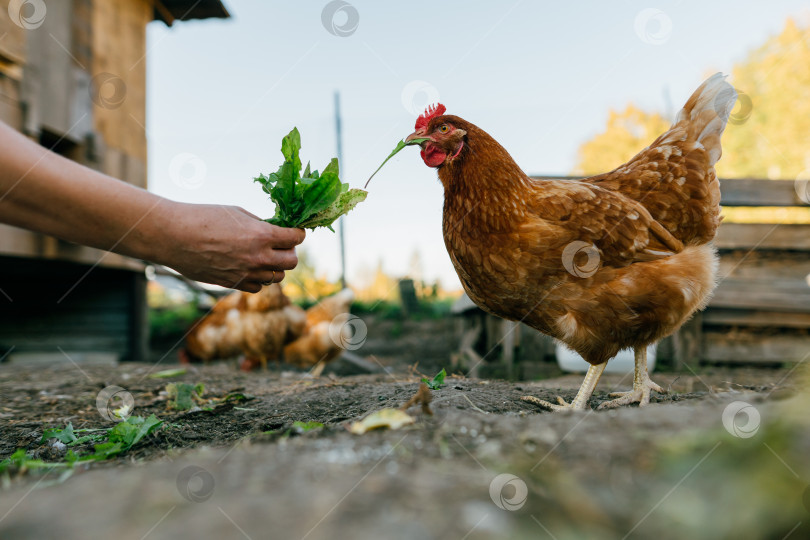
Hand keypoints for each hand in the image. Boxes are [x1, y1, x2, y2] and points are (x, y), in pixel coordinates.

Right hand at [153, 203, 304, 291]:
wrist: (173, 236)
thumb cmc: (203, 217)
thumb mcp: (238, 213)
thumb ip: (260, 225)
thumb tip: (277, 230)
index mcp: (262, 235)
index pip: (295, 238)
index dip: (298, 233)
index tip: (295, 231)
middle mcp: (258, 258)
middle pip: (292, 262)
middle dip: (290, 252)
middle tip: (282, 245)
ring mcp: (246, 274)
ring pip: (276, 277)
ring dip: (275, 266)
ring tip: (265, 256)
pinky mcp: (233, 284)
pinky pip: (258, 286)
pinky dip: (259, 278)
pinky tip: (250, 267)